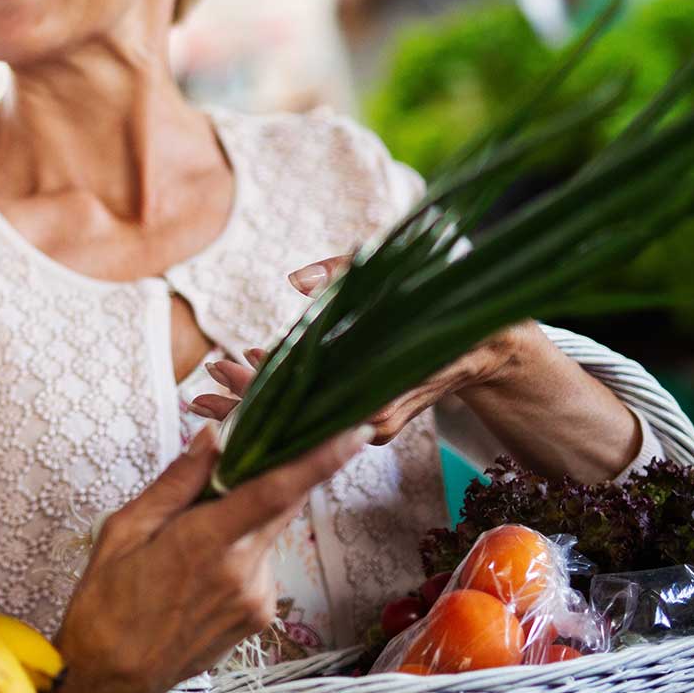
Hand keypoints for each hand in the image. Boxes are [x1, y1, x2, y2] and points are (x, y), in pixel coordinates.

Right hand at [47, 425, 366, 692]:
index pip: (275, 492)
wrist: (111, 677)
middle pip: (282, 505)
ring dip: (246, 517)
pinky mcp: (259, 616)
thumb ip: (177, 482)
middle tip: (253, 450)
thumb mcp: (125, 530)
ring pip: (266, 534)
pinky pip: (259, 563)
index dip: (320, 459)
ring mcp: (257, 598)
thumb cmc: (106, 601)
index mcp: (205, 543)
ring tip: (193, 535)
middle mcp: (243, 571)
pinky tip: (200, 568)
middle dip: (279, 472)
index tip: (354, 432)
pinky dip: (241, 549)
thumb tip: (212, 436)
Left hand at [197, 254, 526, 444]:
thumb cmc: (448, 304)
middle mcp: (367, 416)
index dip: (253, 387)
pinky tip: (259, 379)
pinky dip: (290, 397)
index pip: (297, 396)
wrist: (493, 344)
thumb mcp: (400, 275)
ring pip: (303, 417)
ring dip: (259, 403)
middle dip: (243, 404)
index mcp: (371, 391)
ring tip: (212, 390)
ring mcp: (369, 420)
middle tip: (200, 391)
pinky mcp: (371, 415)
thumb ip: (345, 272)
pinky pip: (321, 410)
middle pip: (292, 416)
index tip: (218, 373)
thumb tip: (296, 282)